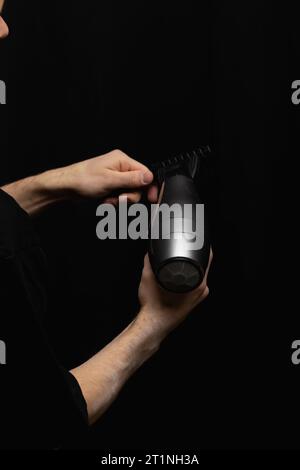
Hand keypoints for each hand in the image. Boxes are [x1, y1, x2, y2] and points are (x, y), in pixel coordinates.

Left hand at [1, 149, 157, 214]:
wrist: (65, 187)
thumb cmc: (82, 180)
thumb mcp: (110, 180)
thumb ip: (131, 179)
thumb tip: (149, 177)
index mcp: (122, 160)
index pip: (144, 173)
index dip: (149, 186)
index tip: (151, 198)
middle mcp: (120, 167)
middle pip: (138, 185)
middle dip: (129, 196)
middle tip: (119, 199)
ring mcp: (114, 176)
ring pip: (129, 192)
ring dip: (120, 200)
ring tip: (108, 200)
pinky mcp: (110, 185)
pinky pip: (119, 196)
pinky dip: (114, 201)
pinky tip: (105, 201)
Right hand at [137, 250, 212, 338]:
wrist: (153, 326)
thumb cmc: (154, 307)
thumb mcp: (148, 279)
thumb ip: (149, 262)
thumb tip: (150, 252)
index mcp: (197, 284)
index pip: (208, 258)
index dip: (203, 246)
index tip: (196, 240)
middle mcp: (201, 290)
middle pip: (204, 265)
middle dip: (194, 255)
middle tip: (183, 249)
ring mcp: (199, 296)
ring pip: (199, 275)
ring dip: (190, 267)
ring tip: (178, 264)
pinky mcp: (193, 301)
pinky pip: (194, 283)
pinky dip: (188, 278)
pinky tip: (176, 278)